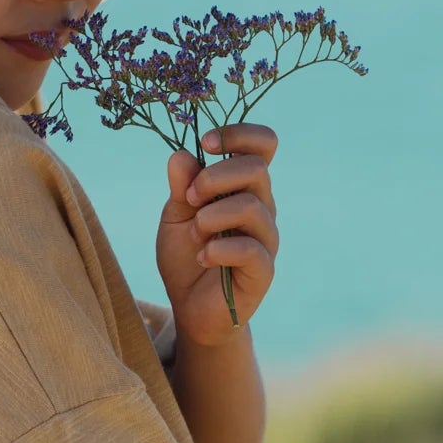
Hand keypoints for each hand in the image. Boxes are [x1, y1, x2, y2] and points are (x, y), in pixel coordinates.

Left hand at [155, 122, 279, 345]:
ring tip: (195, 234)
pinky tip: (202, 257)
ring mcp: (266, 239)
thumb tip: (180, 154)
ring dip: (212, 216)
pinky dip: (219, 249)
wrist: (192, 308)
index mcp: (244, 187)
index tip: (205, 143)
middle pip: (256, 168)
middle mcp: (262, 207)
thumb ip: (181, 186)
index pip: (263, 145)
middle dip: (215, 177)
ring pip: (251, 206)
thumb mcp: (175, 216)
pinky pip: (250, 249)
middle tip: (189, 199)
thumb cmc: (187, 256)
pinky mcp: (263, 271)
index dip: (239, 134)